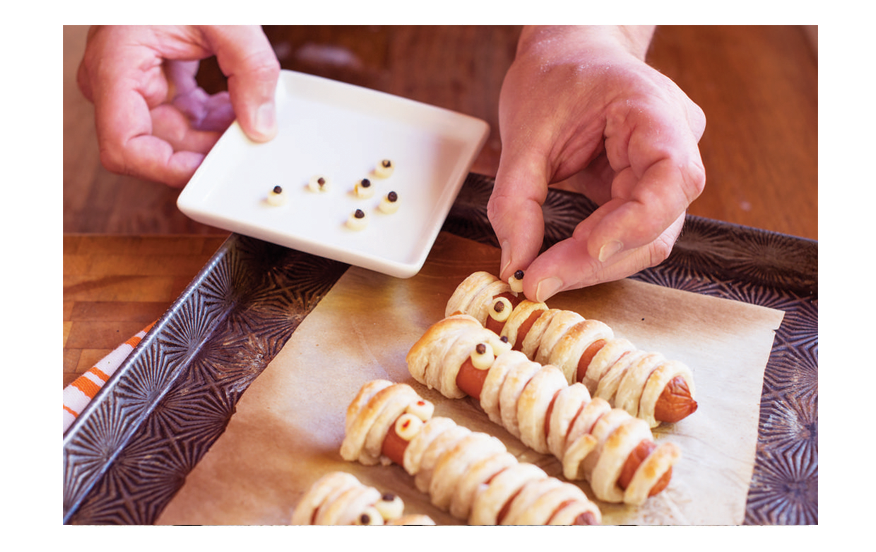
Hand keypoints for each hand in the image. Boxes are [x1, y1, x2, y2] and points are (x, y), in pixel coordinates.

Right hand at [77, 25, 280, 186]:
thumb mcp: (228, 19)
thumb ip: (252, 72)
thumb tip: (262, 128)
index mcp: (116, 65)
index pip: (125, 147)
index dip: (168, 169)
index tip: (211, 170)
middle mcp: (114, 82)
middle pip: (157, 147)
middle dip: (205, 151)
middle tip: (247, 141)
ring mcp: (131, 85)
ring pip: (173, 137)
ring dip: (214, 136)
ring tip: (249, 117)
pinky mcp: (153, 83)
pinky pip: (182, 117)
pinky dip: (212, 119)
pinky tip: (237, 106)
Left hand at [488, 26, 705, 301]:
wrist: (569, 55)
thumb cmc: (555, 76)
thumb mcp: (523, 132)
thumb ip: (516, 200)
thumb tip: (516, 262)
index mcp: (655, 111)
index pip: (672, 177)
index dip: (636, 221)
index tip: (589, 247)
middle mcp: (675, 143)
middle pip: (658, 223)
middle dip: (597, 259)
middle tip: (540, 280)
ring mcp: (665, 171)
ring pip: (646, 239)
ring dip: (594, 265)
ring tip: (543, 273)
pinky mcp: (644, 190)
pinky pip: (629, 233)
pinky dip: (593, 253)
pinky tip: (560, 260)